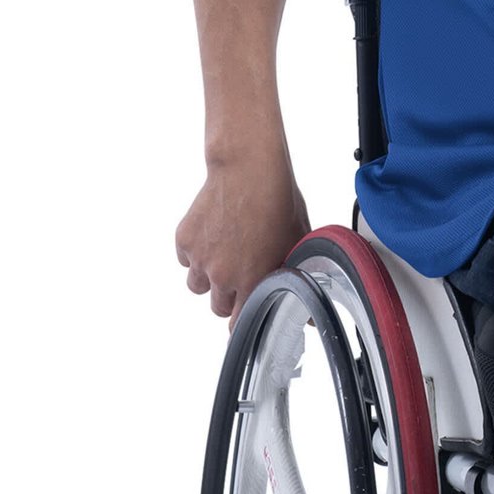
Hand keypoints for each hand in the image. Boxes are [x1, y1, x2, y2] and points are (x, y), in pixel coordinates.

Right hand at [175, 152, 310, 335]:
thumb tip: (308, 313)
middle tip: (241, 269)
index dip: (244, 321)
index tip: (246, 317)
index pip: (239, 325)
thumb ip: (299, 276)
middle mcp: (223, 275)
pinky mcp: (184, 240)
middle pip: (218, 307)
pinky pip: (186, 258)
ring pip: (198, 285)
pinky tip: (215, 232)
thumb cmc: (278, 199)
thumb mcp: (298, 239)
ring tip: (227, 248)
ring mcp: (200, 258)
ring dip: (209, 275)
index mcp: (253, 279)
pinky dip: (196, 250)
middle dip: (229, 295)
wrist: (248, 168)